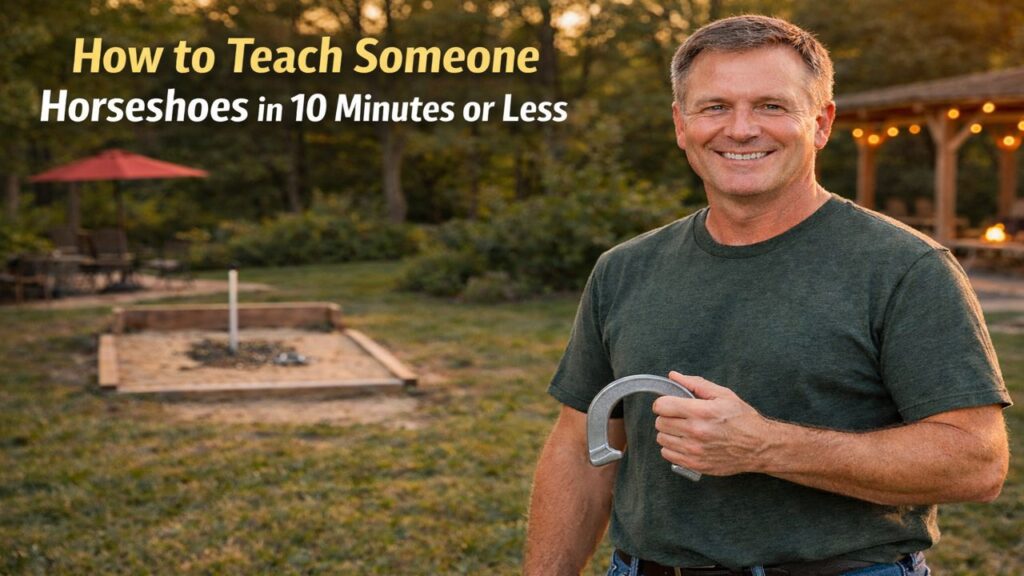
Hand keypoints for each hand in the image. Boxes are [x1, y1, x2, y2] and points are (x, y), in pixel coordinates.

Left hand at [652, 371, 775, 475]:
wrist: (759, 447)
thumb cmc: (743, 419)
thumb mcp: (724, 395)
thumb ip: (696, 384)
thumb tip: (674, 376)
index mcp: (701, 412)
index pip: (662, 406)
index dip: (664, 402)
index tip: (670, 404)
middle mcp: (696, 432)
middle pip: (660, 422)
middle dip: (667, 417)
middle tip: (680, 416)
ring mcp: (694, 450)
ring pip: (662, 439)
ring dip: (669, 433)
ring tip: (683, 429)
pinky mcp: (695, 464)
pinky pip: (667, 454)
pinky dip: (672, 448)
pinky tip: (684, 442)